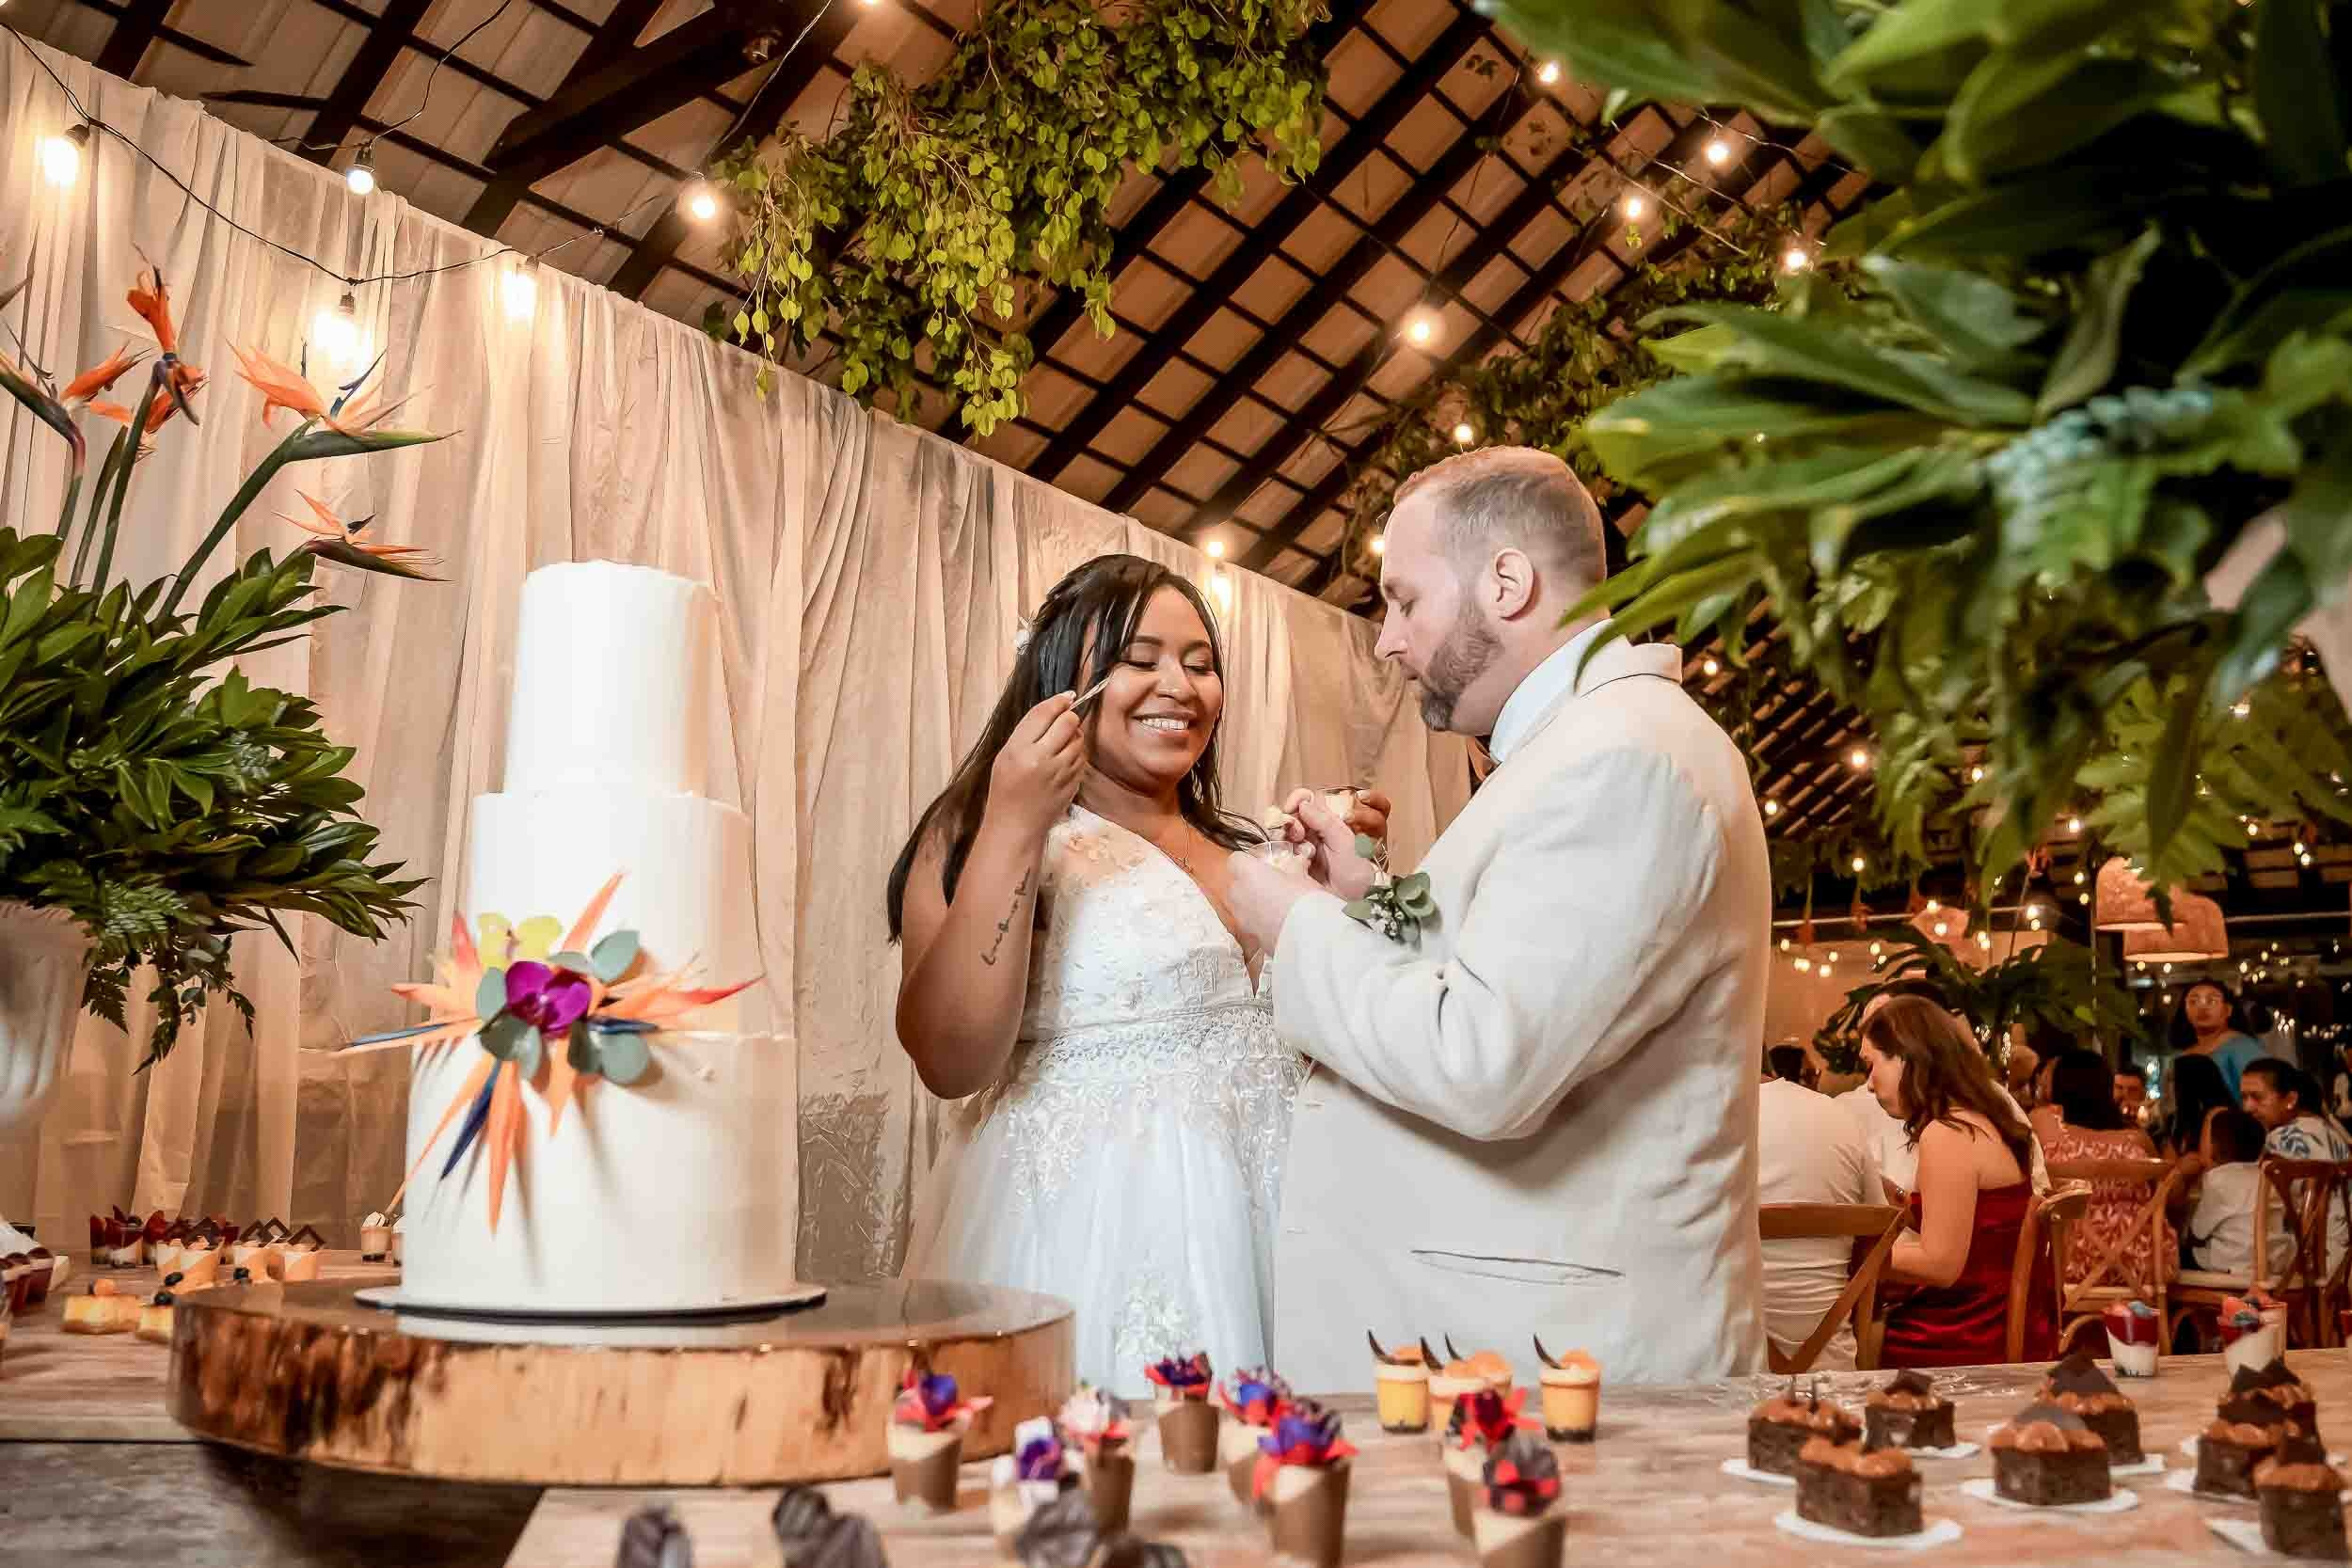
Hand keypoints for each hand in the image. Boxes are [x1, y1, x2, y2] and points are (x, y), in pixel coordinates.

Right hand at [988, 691, 1084, 838]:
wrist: (1015, 826)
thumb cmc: (1006, 789)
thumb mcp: (1006, 755)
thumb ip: (1028, 732)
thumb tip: (1056, 706)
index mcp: (1018, 750)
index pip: (1044, 713)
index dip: (1058, 701)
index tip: (1066, 697)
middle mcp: (1041, 759)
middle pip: (1068, 722)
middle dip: (1068, 717)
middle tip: (1063, 721)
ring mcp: (1060, 773)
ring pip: (1079, 739)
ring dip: (1073, 736)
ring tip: (1060, 745)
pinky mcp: (1073, 784)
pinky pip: (1082, 758)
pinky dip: (1076, 755)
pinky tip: (1063, 762)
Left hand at [1227, 849, 1322, 960]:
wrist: (1308, 936)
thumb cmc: (1303, 901)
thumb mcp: (1302, 876)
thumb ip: (1294, 867)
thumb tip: (1297, 863)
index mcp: (1247, 872)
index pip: (1236, 859)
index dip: (1249, 861)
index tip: (1263, 864)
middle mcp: (1237, 893)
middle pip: (1236, 882)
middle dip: (1250, 882)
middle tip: (1272, 883)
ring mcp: (1240, 916)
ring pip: (1240, 902)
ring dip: (1253, 901)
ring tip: (1276, 904)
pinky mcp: (1248, 934)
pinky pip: (1249, 920)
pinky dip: (1258, 919)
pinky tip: (1277, 921)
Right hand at [1281, 787, 1383, 901]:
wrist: (1353, 904)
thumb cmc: (1355, 873)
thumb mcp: (1346, 842)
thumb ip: (1326, 821)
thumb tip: (1303, 804)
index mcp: (1327, 824)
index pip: (1307, 801)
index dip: (1297, 800)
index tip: (1292, 807)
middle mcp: (1311, 834)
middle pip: (1289, 816)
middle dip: (1289, 820)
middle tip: (1297, 833)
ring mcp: (1299, 850)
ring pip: (1281, 833)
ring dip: (1283, 836)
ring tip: (1294, 847)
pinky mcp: (1289, 867)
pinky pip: (1277, 852)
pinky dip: (1279, 851)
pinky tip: (1290, 859)